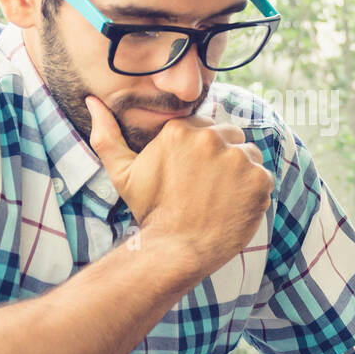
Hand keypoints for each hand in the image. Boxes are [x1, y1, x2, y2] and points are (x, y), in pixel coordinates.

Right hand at [84, 96, 274, 275]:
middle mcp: (211, 139)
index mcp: (181, 130)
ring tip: (220, 198)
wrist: (176, 251)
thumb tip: (92, 102)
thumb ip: (107, 136)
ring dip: (239, 173)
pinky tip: (233, 207)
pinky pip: (262, 176)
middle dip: (220, 158)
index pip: (203, 128)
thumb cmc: (150, 212)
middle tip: (206, 188)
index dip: (199, 153)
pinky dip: (253, 191)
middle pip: (228, 137)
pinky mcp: (258, 179)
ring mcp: (238, 159)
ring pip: (247, 156)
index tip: (191, 175)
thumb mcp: (123, 173)